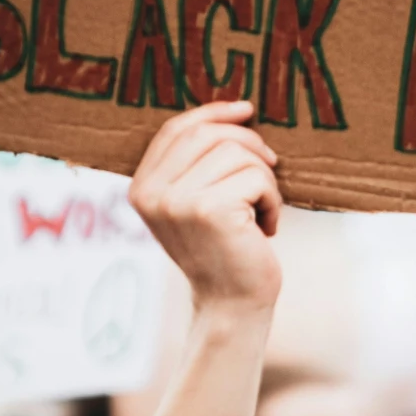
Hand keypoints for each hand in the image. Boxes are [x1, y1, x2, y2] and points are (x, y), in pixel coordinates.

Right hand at [128, 102, 282, 318]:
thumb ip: (196, 164)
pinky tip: (267, 227)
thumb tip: (237, 109)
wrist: (231, 306)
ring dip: (264, 180)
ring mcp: (178, 202)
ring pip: (237, 154)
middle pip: (208, 134)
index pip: (176, 129)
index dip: (214, 113)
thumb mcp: (195, 204)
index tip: (246, 109)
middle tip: (269, 168)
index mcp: (141, 188)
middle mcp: (152, 193)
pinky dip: (273, 200)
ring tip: (261, 210)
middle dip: (248, 144)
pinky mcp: (210, 210)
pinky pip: (256, 178)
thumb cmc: (223, 251)